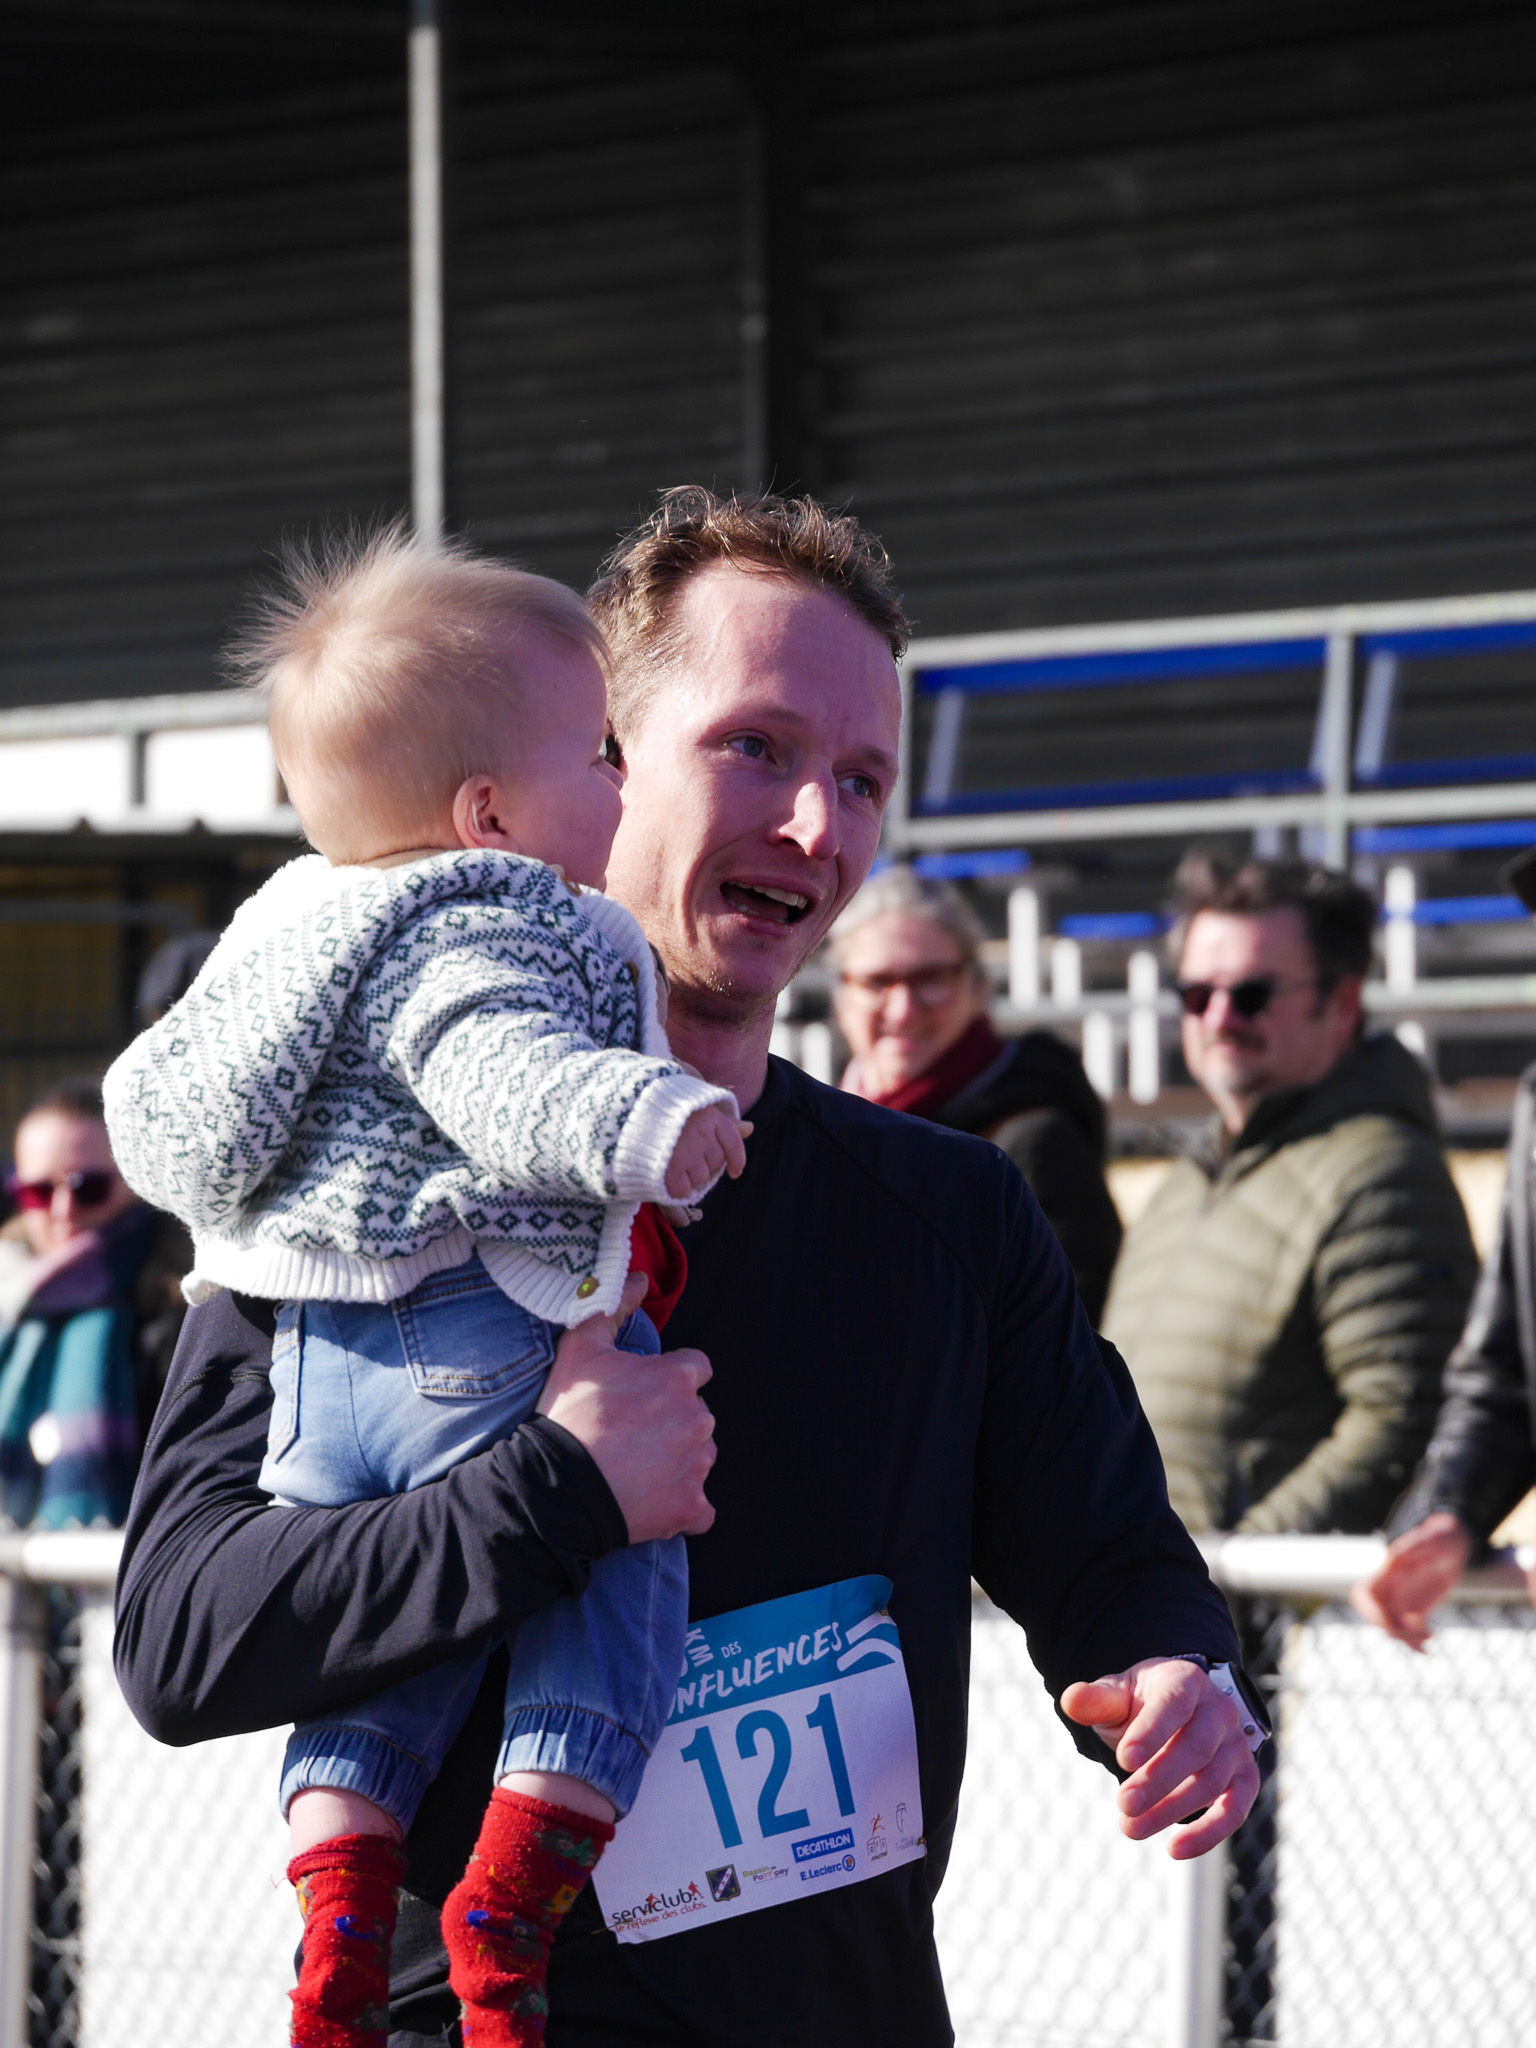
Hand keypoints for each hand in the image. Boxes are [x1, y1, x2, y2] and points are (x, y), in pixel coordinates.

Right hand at [537, 1273, 715, 1541]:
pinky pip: (699, 1506)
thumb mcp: (580, 1348)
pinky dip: (681, 1504)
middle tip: (630, 1433)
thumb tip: (639, 1277)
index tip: (641, 1395)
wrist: (558, 1489)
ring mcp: (698, 1465)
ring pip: (699, 1455)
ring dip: (677, 1459)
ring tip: (635, 1467)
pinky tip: (650, 1500)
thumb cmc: (570, 1415)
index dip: (668, 1379)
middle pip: (696, 1414)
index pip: (695, 1369)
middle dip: (672, 1420)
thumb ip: (612, 1306)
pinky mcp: (693, 1506)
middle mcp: (698, 1418)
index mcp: (679, 1378)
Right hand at [665, 1107, 751, 1200]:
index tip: (735, 1172)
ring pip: (701, 1178)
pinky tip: (666, 1175)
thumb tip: (750, 1129)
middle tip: (686, 1157)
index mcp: (709, 1116)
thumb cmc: (662, 1113)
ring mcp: (686, 1153)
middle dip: (705, 1165)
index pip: (733, 1142)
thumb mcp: (695, 1111)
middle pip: (716, 1164)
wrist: (626, 1114)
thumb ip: (722, 1123)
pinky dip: (676, 1187)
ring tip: (673, 1163)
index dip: (737, 1160)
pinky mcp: (669, 1170)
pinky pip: (683, 1190)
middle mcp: (701, 1134)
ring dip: (690, 1176)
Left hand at [1060, 1657, 1259, 1858]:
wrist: (1180, 1711)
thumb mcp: (1117, 1695)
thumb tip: (1069, 1701)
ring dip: (1171, 1810)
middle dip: (1158, 1780)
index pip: (1173, 1704)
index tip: (1123, 1760)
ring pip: (1210, 1782)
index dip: (1151, 1732)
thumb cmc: (1142, 1704)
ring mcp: (1235, 1746)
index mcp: (1186, 1681)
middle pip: (1195, 1748)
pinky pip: (1234, 1810)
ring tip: (1130, 1828)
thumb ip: (1096, 1700)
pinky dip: (1208, 1833)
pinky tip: (1174, 1850)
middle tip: (1123, 1804)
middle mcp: (1219, 1711)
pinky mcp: (1244, 1779)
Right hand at [1348, 1511, 1472, 1649]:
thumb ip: (1416, 1544)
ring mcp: (1403, 1598)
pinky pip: (1409, 1629)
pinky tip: (1430, 1637)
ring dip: (1406, 1639)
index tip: (1390, 1625)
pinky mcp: (1416, 1606)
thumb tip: (1392, 1554)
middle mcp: (1392, 1586)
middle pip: (1376, 1615)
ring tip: (1428, 1638)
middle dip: (1391, 1630)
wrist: (1453, 1540)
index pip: (1365, 1594)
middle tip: (1417, 1634)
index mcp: (1390, 1570)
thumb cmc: (1442, 1534)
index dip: (1371, 1612)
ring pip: (1393, 1626)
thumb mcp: (1433, 1536)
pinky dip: (1416, 1640)